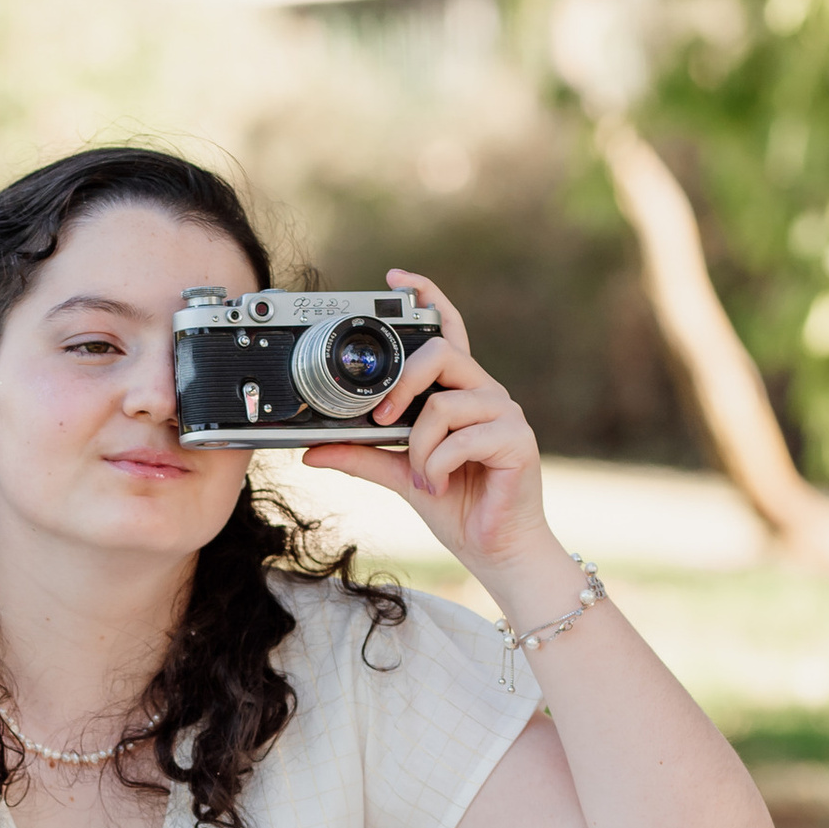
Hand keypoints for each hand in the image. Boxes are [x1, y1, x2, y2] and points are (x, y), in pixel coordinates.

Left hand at [301, 269, 550, 581]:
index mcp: (459, 393)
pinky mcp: (518, 440)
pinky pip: (462, 438)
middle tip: (382, 421)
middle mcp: (485, 394)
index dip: (428, 297)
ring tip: (422, 478)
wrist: (495, 549)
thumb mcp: (398, 475)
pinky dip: (438, 466)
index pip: (448, 330)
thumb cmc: (456, 505)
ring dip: (420, 448)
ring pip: (445, 405)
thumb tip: (311, 449)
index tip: (396, 278)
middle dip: (403, 385)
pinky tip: (440, 487)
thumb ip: (360, 455)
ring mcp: (505, 414)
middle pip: (443, 354)